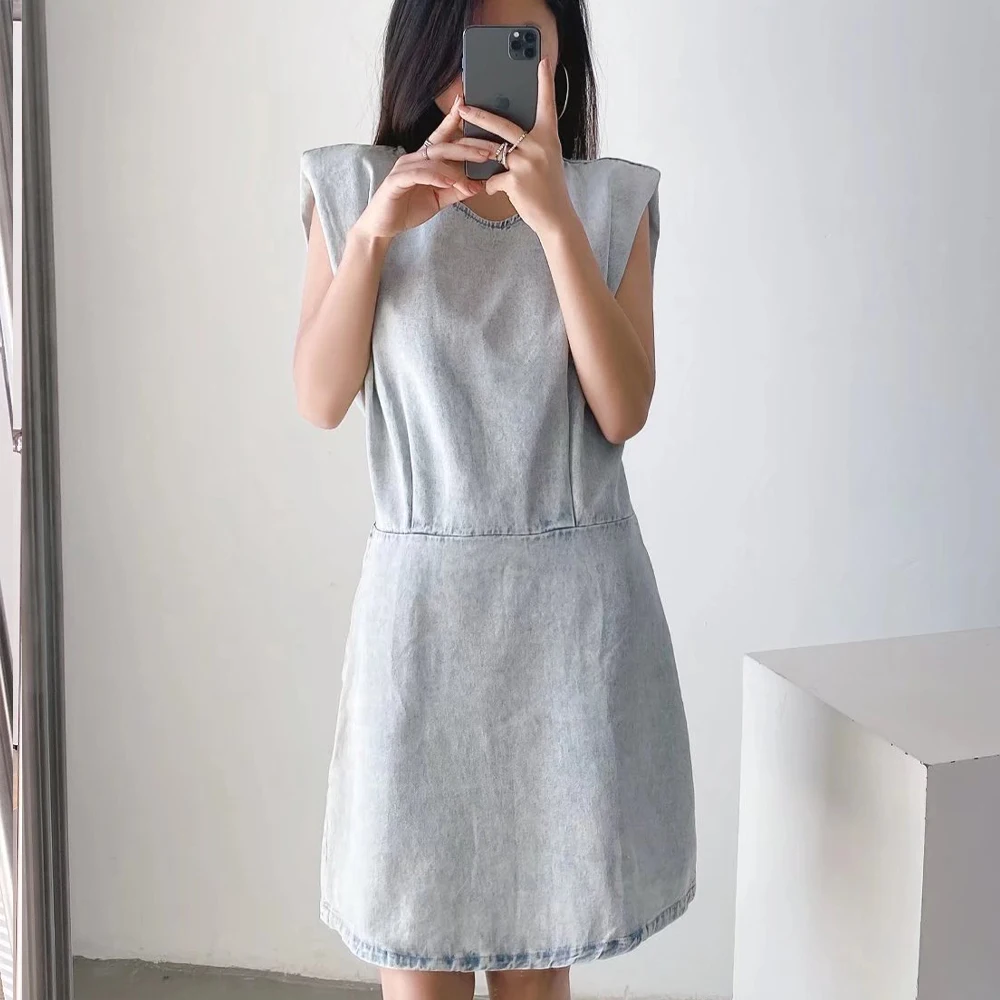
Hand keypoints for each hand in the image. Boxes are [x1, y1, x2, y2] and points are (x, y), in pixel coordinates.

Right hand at [354, 97, 498, 239]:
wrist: (383, 227)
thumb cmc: (408, 209)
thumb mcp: (438, 200)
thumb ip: (456, 191)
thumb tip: (479, 185)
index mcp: (425, 160)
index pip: (443, 137)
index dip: (454, 120)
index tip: (469, 106)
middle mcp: (414, 158)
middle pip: (444, 146)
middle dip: (469, 147)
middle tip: (490, 150)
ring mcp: (404, 168)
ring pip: (434, 159)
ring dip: (456, 167)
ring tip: (474, 172)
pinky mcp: (396, 181)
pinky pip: (418, 174)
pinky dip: (435, 176)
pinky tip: (448, 181)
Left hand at [457, 57, 575, 238]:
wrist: (556, 218)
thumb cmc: (550, 190)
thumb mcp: (547, 160)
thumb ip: (532, 145)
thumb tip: (508, 138)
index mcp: (549, 137)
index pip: (547, 104)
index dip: (545, 82)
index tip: (542, 61)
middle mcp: (538, 146)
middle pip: (503, 124)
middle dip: (479, 116)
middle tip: (463, 107)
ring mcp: (526, 162)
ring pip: (492, 152)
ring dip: (476, 153)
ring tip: (462, 148)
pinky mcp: (515, 180)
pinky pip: (493, 179)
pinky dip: (492, 186)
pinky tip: (500, 192)